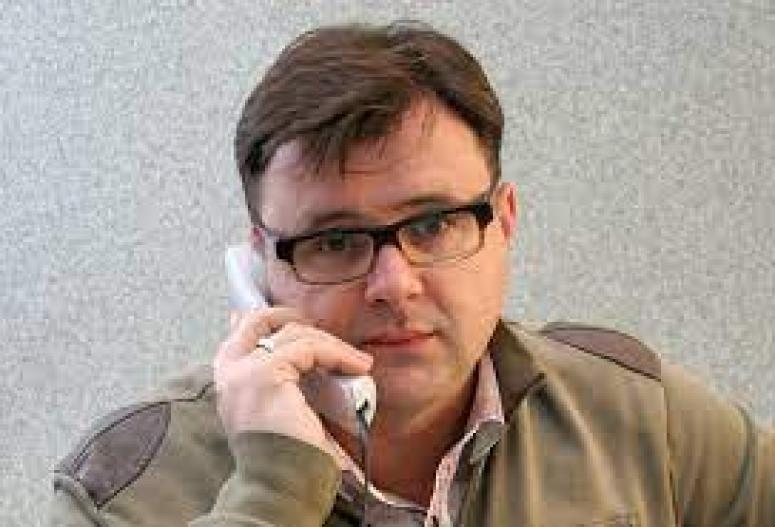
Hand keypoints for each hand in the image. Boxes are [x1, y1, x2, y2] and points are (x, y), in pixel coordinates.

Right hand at [214, 307, 372, 453]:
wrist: (281, 483)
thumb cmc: (284, 455)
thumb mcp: (278, 410)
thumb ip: (280, 381)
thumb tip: (300, 357)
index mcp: (226, 382)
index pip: (238, 333)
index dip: (267, 319)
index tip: (295, 320)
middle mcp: (228, 372)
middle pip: (259, 321)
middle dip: (291, 317)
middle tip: (323, 331)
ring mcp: (244, 370)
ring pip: (293, 334)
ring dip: (330, 343)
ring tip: (354, 360)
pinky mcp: (266, 372)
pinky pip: (310, 348)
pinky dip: (338, 354)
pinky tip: (357, 366)